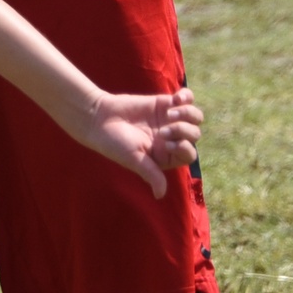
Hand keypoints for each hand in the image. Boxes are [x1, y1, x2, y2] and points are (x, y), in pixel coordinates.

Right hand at [70, 87, 203, 199]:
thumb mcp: (134, 160)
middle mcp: (171, 138)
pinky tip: (176, 98)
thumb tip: (160, 195)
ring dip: (187, 114)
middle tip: (162, 130)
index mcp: (166, 156)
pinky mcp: (163, 102)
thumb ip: (151, 174)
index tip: (165, 144)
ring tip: (170, 112)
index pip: (189, 153)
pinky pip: (186, 99)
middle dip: (183, 131)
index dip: (183, 147)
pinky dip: (186, 97)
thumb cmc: (115, 143)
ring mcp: (169, 120)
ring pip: (194, 117)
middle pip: (194, 134)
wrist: (99, 118)